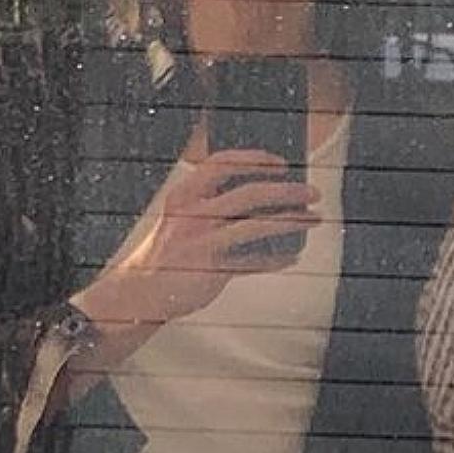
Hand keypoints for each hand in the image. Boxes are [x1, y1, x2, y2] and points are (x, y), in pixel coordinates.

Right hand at [69, 149, 319, 367]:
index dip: (256, 159)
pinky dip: (278, 258)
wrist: (138, 292)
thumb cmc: (169, 251)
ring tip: (315, 218)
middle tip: (313, 192)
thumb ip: (214, 204)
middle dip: (287, 191)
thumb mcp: (182, 218)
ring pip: (258, 225)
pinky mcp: (211, 269)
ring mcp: (202, 242)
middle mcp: (193, 214)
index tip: (282, 163)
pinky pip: (255, 261)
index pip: (223, 163)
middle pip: (250, 193)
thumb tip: (267, 195)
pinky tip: (293, 255)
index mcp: (184, 194)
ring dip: (292, 221)